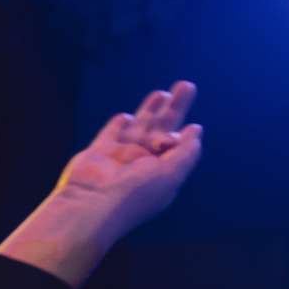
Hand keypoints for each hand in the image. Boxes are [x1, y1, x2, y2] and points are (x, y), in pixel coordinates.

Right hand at [0, 81, 202, 287]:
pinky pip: (112, 133)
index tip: (192, 126)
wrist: (92, 202)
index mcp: (162, 175)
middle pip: (163, 129)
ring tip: (164, 92)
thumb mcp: (171, 174)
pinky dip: (121, 123)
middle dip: (175, 108)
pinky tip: (129, 117)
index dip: (184, 136)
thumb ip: (187, 152)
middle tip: (187, 86)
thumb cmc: (134, 194)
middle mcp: (143, 165)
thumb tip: (196, 129)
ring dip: (153, 108)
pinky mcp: (100, 151)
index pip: (178, 149)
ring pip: (140, 126)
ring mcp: (121, 157)